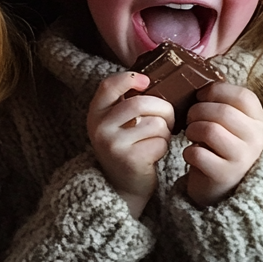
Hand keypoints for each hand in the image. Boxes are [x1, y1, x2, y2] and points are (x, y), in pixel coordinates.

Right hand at [88, 71, 174, 218]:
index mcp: (96, 113)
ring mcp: (113, 144)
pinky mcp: (130, 159)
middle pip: (140, 103)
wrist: (122, 185)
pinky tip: (154, 153)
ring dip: (165, 131)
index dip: (129, 78)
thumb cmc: (127, 146)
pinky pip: (160, 142)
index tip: (146, 81)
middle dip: (163, 109)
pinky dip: (164, 146)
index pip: (109, 86)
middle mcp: (100, 127)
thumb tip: (155, 77)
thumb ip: (127, 101)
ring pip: (155, 123)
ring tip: (157, 138)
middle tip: (166, 119)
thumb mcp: (117, 122)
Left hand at [182, 81, 262, 206]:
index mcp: (259, 121)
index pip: (243, 95)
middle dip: (197, 112)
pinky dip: (188, 152)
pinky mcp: (225, 175)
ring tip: (193, 136)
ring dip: (192, 130)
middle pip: (223, 112)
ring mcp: (243, 158)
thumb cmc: (220, 147)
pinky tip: (193, 155)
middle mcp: (257, 139)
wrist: (219, 187)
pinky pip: (198, 154)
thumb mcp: (230, 124)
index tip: (201, 97)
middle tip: (191, 120)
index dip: (217, 91)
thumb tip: (200, 77)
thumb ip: (222, 103)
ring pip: (210, 129)